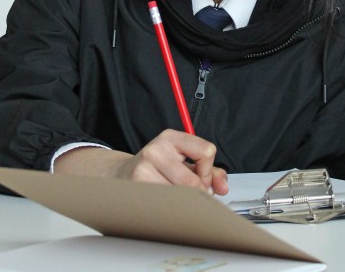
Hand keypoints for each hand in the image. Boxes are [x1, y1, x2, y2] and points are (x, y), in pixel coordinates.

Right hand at [53, 129, 227, 194]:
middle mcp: (157, 148)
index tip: (201, 175)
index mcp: (171, 137)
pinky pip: (165, 202)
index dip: (208, 170)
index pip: (206, 151)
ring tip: (172, 195)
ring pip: (180, 194)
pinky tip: (162, 200)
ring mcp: (144, 165)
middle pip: (194, 180)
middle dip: (197, 192)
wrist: (121, 176)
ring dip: (182, 201)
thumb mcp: (183, 162)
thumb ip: (209, 170)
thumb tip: (222, 186)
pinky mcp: (137, 183)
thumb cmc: (157, 169)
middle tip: (187, 191)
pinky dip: (168, 207)